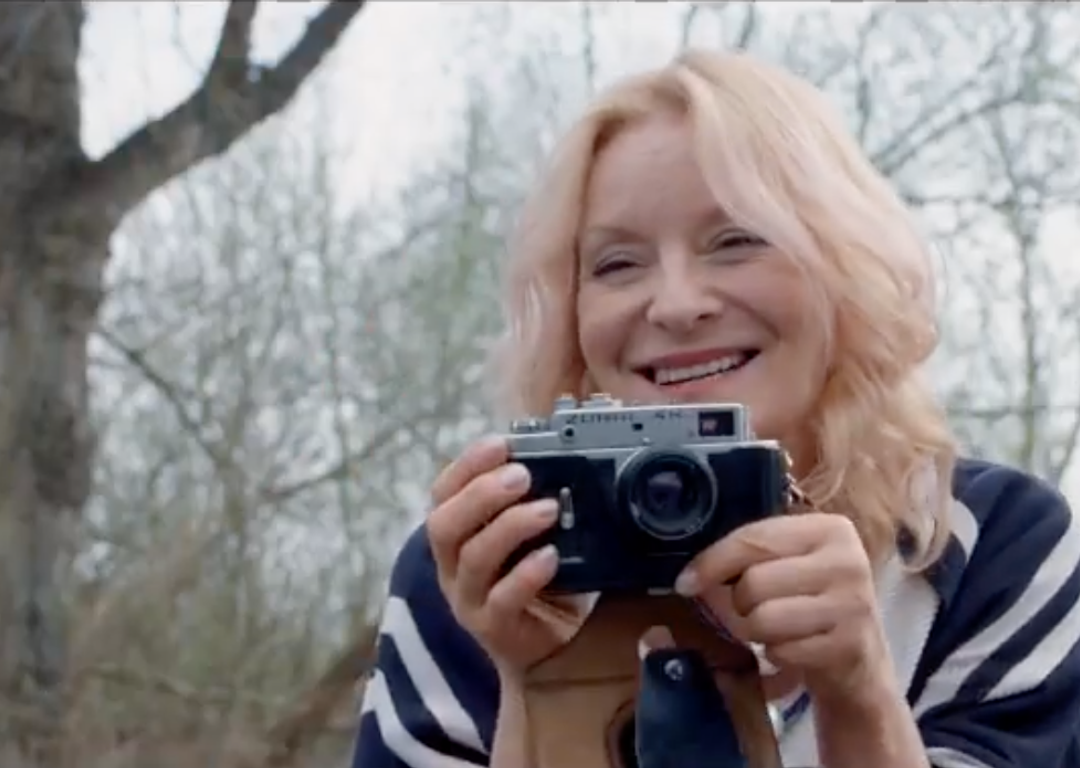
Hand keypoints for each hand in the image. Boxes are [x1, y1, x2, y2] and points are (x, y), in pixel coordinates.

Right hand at [427, 435, 588, 677]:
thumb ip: (533, 499)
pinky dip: (526, 574)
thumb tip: (560, 454)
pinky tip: (551, 557)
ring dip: (510, 527)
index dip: (466, 465)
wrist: (551, 646)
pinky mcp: (493, 629)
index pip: (443, 493)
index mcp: (457, 535)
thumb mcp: (533, 534)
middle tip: (522, 475)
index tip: (500, 443)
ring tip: (548, 509)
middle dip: (481, 494)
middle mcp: (453, 566)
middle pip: (443, 525)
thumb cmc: (541, 578)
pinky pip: (501, 600)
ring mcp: (469, 600)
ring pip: (473, 559)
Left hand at [675, 512, 890, 699]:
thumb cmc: (811, 601)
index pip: (754, 539)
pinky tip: (793, 648)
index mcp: (828, 529)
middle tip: (752, 609)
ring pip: (764, 618)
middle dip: (740, 603)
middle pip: (755, 582)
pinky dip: (777, 654)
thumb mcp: (788, 565)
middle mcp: (846, 561)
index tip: (685, 582)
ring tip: (773, 628)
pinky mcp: (849, 645)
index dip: (713, 562)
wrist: (861, 658)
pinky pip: (782, 651)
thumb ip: (749, 556)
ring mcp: (852, 604)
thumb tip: (689, 577)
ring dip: (756, 631)